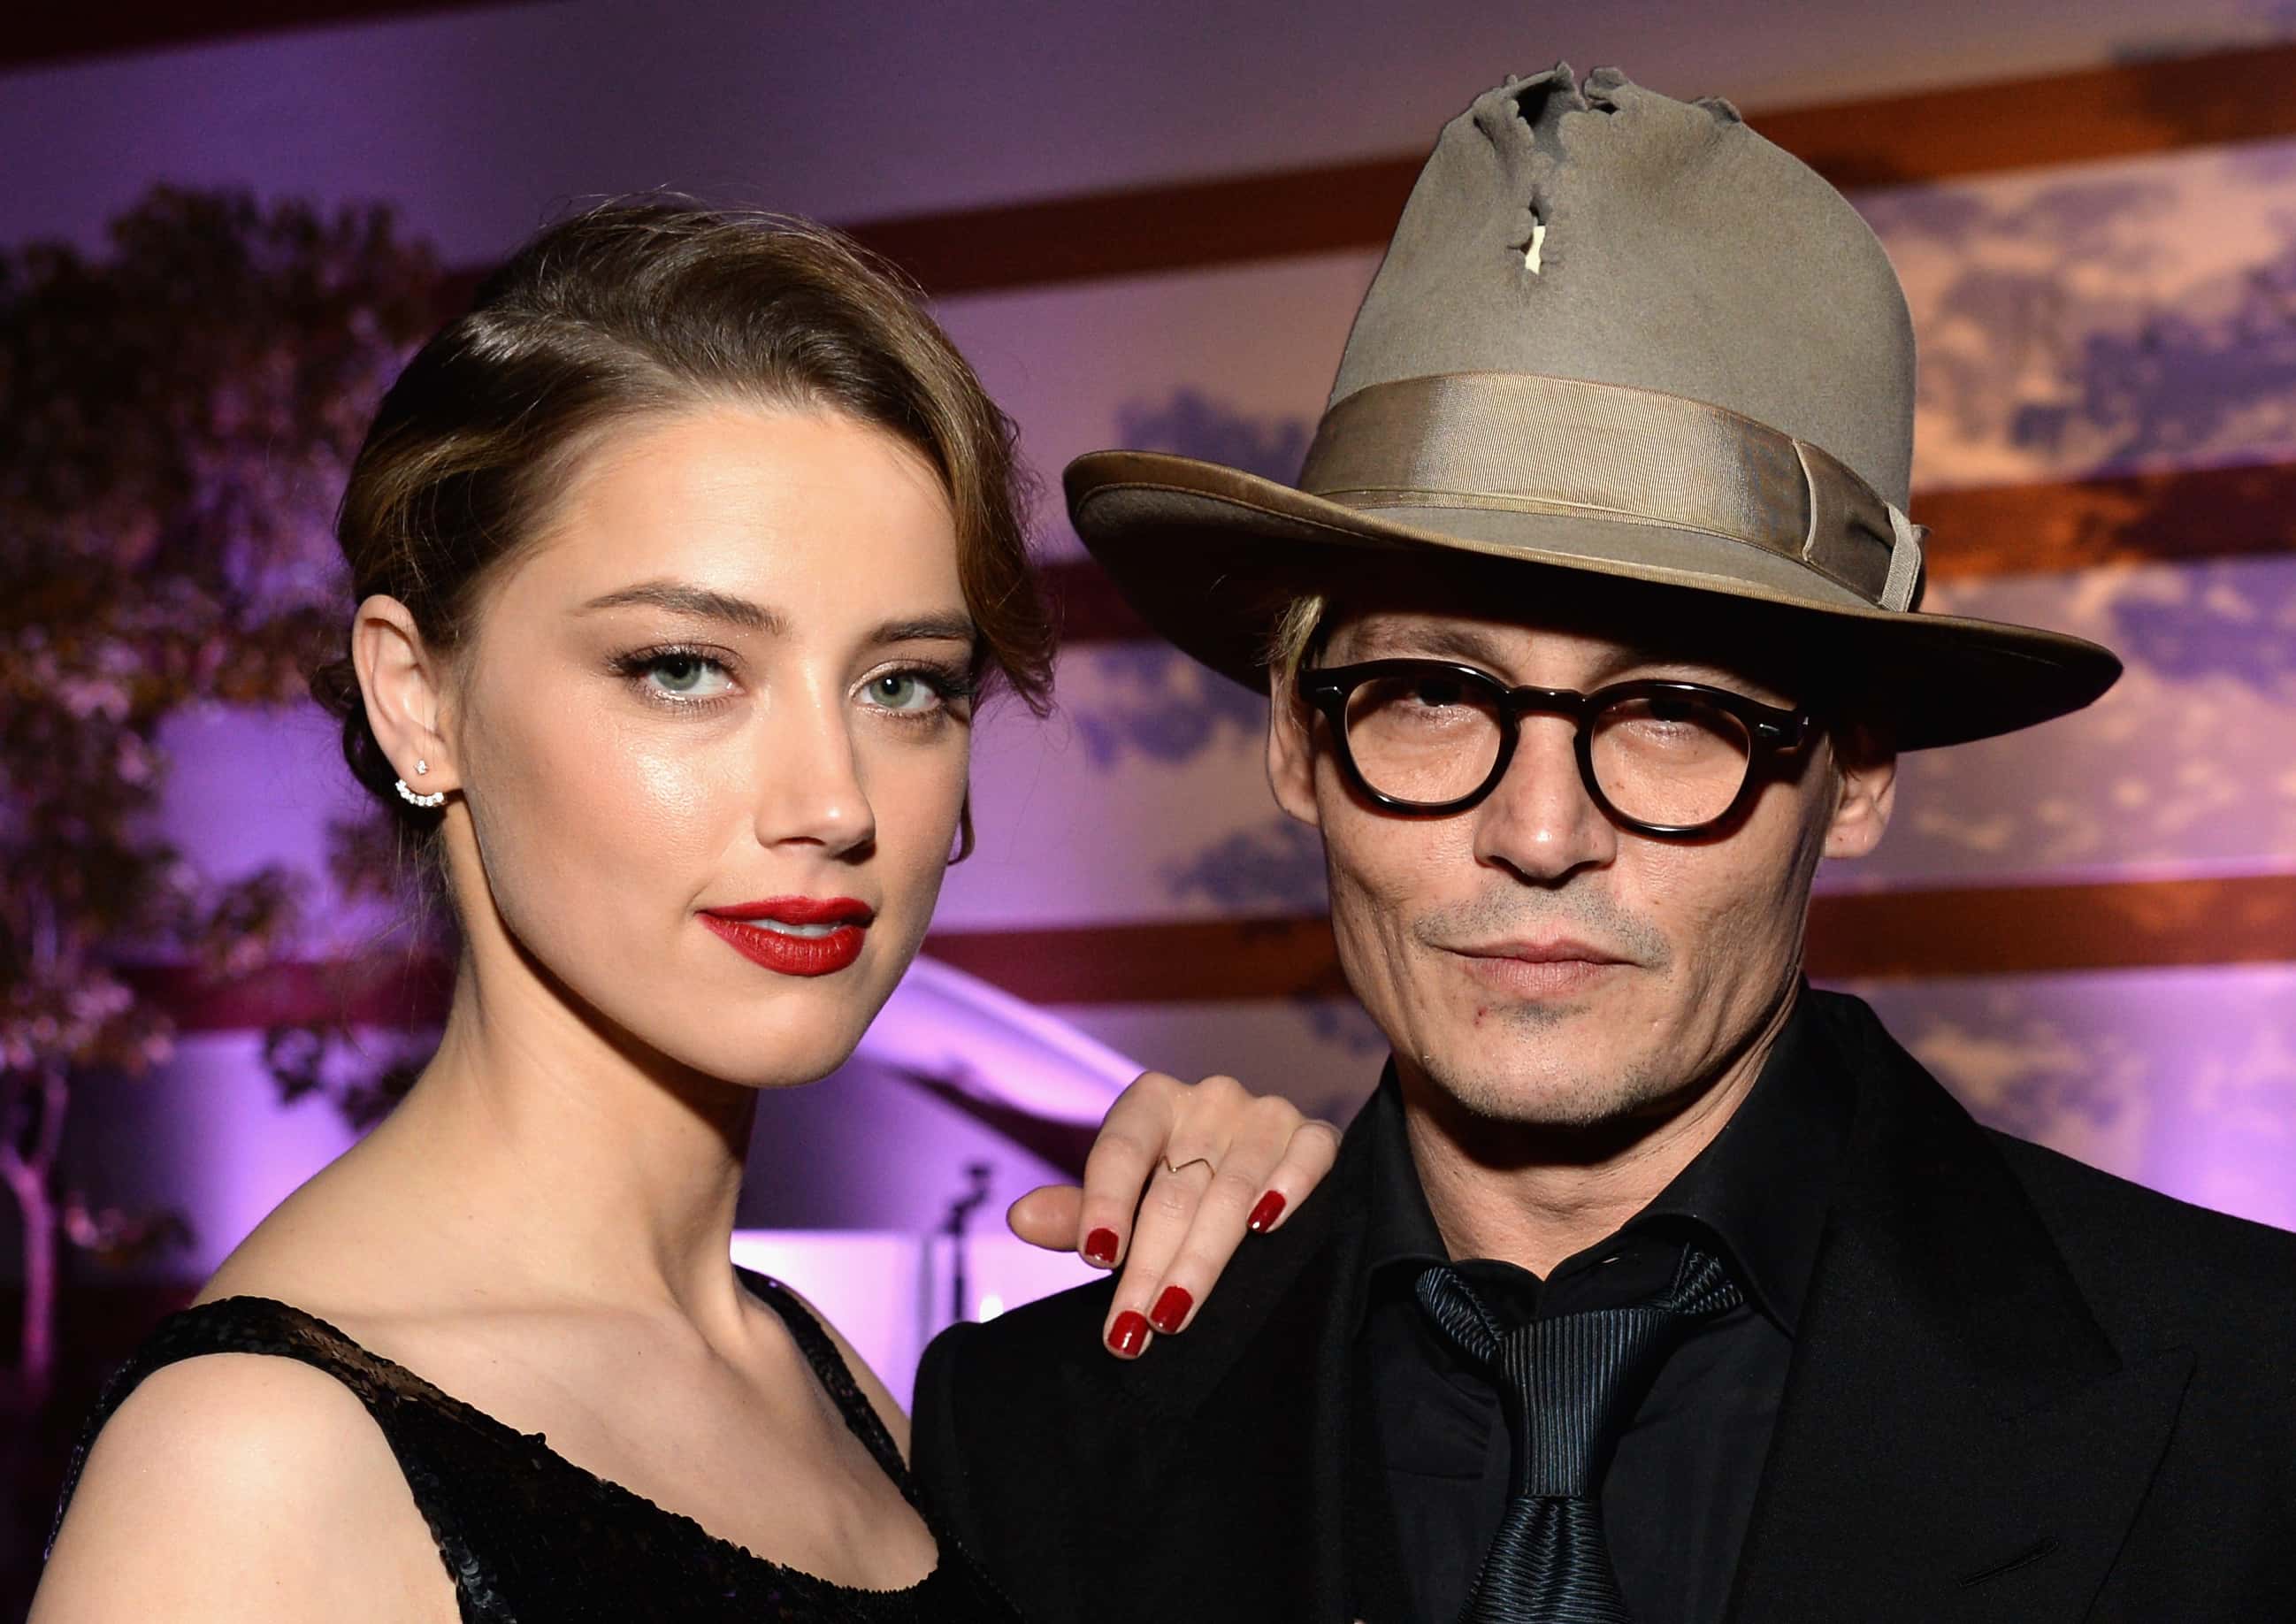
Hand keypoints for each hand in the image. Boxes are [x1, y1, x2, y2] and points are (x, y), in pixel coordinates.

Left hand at [1008, 1071, 1340, 1358]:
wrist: (1259, 1178)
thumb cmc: (1175, 1192)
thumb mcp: (1123, 1202)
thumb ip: (1080, 1213)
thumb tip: (1021, 1219)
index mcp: (1152, 1102)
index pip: (1121, 1149)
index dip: (1105, 1203)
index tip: (1096, 1258)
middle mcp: (1208, 1099)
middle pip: (1174, 1188)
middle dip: (1149, 1265)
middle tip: (1128, 1330)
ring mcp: (1265, 1114)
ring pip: (1232, 1190)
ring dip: (1202, 1258)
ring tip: (1173, 1315)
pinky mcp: (1314, 1135)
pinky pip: (1308, 1156)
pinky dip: (1288, 1188)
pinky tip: (1267, 1227)